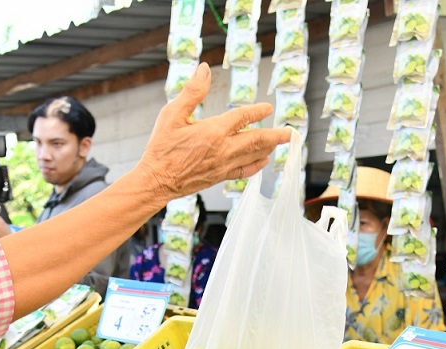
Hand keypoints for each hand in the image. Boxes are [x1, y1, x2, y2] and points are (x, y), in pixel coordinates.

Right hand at [134, 63, 290, 204]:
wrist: (155, 181)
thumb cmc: (161, 148)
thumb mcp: (172, 114)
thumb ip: (192, 92)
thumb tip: (204, 69)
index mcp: (213, 131)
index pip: (242, 118)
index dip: (257, 111)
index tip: (268, 108)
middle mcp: (223, 149)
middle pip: (256, 140)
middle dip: (275, 135)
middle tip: (290, 132)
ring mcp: (223, 166)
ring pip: (253, 155)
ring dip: (269, 148)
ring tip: (280, 143)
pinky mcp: (219, 177)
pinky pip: (244, 172)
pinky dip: (256, 165)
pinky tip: (262, 161)